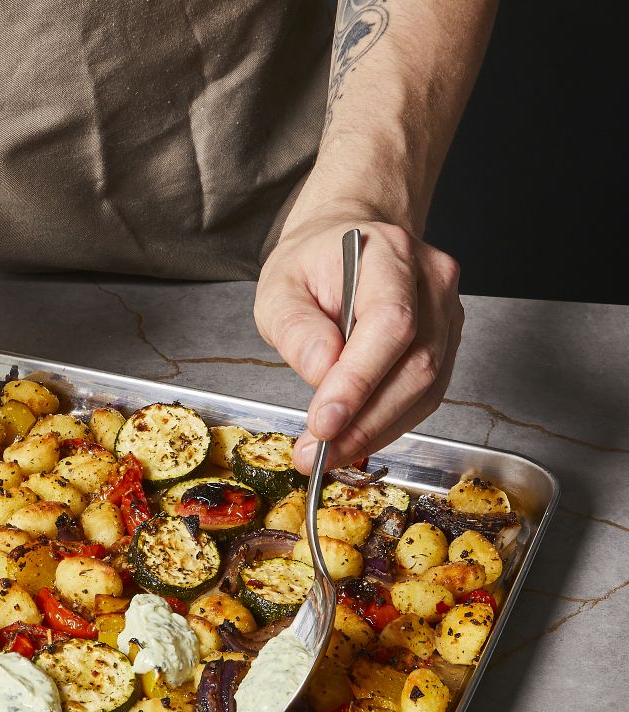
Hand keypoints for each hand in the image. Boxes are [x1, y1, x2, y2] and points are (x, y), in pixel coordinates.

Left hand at [254, 217, 462, 473]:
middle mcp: (430, 280)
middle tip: (318, 452)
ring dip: (377, 430)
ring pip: (426, 387)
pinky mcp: (447, 340)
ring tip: (329, 453)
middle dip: (365, 420)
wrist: (346, 243)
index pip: (390, 324)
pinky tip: (356, 436)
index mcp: (388, 254)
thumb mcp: (279, 288)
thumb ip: (296, 327)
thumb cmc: (312, 264)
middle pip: (416, 364)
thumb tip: (321, 371)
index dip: (359, 381)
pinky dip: (389, 422)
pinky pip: (426, 394)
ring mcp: (447, 310)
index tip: (324, 422)